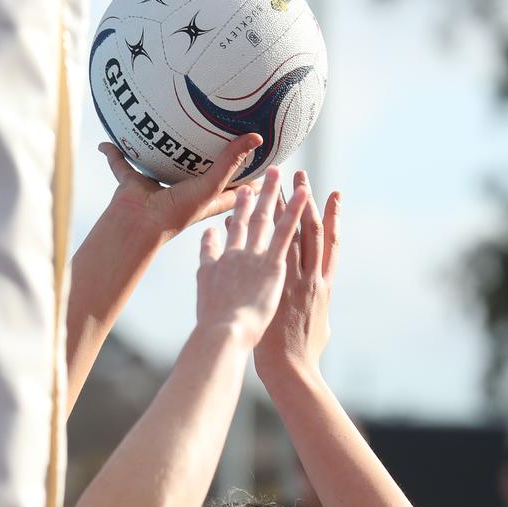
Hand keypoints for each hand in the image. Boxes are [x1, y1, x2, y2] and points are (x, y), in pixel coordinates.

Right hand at [99, 132, 262, 242]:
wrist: (139, 224)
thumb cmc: (179, 213)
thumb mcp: (211, 186)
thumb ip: (230, 162)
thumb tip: (256, 137)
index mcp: (205, 198)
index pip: (234, 186)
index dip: (249, 175)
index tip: (264, 158)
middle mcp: (183, 191)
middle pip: (199, 171)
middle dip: (207, 155)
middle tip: (221, 130)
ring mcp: (157, 185)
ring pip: (161, 162)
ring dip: (162, 149)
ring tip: (167, 126)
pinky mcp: (133, 181)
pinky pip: (121, 162)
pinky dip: (112, 152)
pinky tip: (106, 140)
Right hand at [196, 167, 307, 348]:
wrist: (222, 334)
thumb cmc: (214, 326)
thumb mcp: (204, 292)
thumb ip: (206, 264)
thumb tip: (207, 242)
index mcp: (220, 264)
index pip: (229, 234)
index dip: (236, 214)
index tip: (241, 197)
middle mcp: (235, 255)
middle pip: (247, 220)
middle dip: (254, 196)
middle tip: (262, 176)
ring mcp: (254, 258)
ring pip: (267, 220)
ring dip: (274, 194)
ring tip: (280, 172)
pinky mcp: (273, 266)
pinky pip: (286, 233)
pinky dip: (295, 211)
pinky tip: (303, 193)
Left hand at [254, 171, 340, 382]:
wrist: (292, 368)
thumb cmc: (305, 354)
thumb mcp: (320, 325)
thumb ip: (317, 306)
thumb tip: (318, 301)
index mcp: (324, 284)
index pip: (330, 242)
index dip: (333, 216)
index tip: (333, 193)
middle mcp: (311, 276)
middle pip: (309, 229)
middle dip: (305, 200)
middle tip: (300, 175)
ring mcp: (290, 279)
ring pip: (286, 235)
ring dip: (280, 207)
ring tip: (273, 183)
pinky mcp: (271, 286)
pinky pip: (260, 253)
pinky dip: (253, 234)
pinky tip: (244, 216)